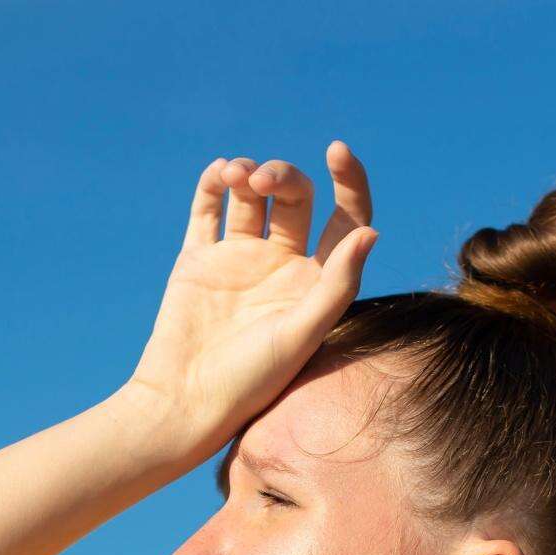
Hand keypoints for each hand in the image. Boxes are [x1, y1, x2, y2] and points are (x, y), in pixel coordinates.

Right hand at [122, 142, 378, 471]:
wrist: (185, 402)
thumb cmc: (251, 381)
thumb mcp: (301, 334)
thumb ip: (337, 284)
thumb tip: (371, 231)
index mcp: (316, 281)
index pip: (345, 217)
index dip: (349, 181)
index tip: (337, 152)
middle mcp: (282, 265)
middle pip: (295, 197)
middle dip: (282, 177)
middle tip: (262, 180)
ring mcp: (240, 258)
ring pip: (252, 195)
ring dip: (248, 172)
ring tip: (236, 175)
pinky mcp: (200, 258)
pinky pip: (209, 208)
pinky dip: (214, 182)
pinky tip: (220, 174)